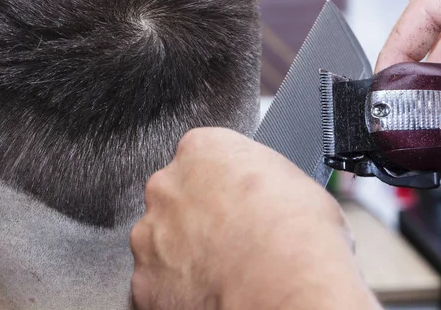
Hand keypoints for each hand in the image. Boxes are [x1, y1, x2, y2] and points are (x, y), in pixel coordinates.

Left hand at [130, 127, 379, 309]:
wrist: (283, 284)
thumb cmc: (294, 233)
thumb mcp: (293, 181)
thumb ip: (261, 178)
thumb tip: (270, 194)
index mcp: (202, 150)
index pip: (202, 157)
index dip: (222, 183)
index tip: (234, 199)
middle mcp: (168, 186)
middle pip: (176, 196)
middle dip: (196, 215)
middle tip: (228, 236)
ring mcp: (150, 232)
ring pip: (162, 239)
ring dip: (184, 251)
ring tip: (222, 270)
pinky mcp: (145, 278)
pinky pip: (158, 279)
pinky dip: (177, 286)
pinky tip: (210, 290)